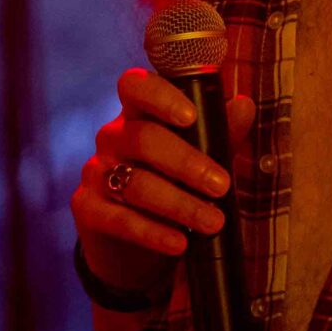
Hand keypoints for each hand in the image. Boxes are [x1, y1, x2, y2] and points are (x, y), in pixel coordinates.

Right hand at [71, 67, 255, 291]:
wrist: (136, 240)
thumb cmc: (173, 183)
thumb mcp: (201, 156)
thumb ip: (220, 132)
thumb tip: (244, 105)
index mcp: (138, 113)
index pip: (135, 87)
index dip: (160, 96)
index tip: (190, 116)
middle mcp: (112, 136)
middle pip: (143, 138)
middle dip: (186, 163)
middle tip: (222, 186)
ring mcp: (95, 172)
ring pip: (135, 184)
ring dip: (180, 204)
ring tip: (213, 222)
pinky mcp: (87, 209)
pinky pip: (120, 220)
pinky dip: (153, 232)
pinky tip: (179, 243)